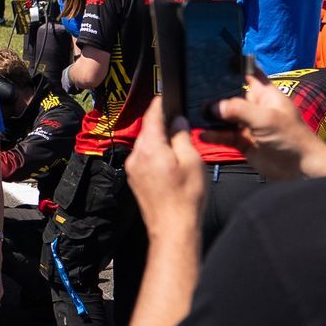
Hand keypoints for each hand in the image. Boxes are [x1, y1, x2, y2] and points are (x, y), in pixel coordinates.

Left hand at [125, 117, 205, 246]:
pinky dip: (156, 156)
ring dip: (160, 142)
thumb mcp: (192, 161)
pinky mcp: (135, 180)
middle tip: (180, 123)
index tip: (165, 96)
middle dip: (162, 125)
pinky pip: (144, 159)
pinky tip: (171, 164)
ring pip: (146, 146)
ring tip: (179, 148)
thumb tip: (177, 121)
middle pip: (148, 131)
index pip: (152, 117)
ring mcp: (133, 169)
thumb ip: (182, 137)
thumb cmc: (186, 197)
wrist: (172, 229)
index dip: (159, 104)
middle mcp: (136, 156)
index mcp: (150, 148)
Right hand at [198, 77, 325, 180]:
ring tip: (193, 114)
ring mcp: (247, 125)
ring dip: (211, 117)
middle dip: (215, 94)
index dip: (234, 66)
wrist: (299, 168)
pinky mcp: (242, 142)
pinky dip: (213, 135)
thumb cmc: (290, 136)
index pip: (248, 73)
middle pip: (230, 95)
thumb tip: (213, 107)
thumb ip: (238, 109)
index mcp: (264, 94)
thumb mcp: (265, 118)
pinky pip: (224, 136)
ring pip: (225, 117)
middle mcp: (254, 107)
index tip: (213, 61)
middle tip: (193, 90)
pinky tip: (202, 134)